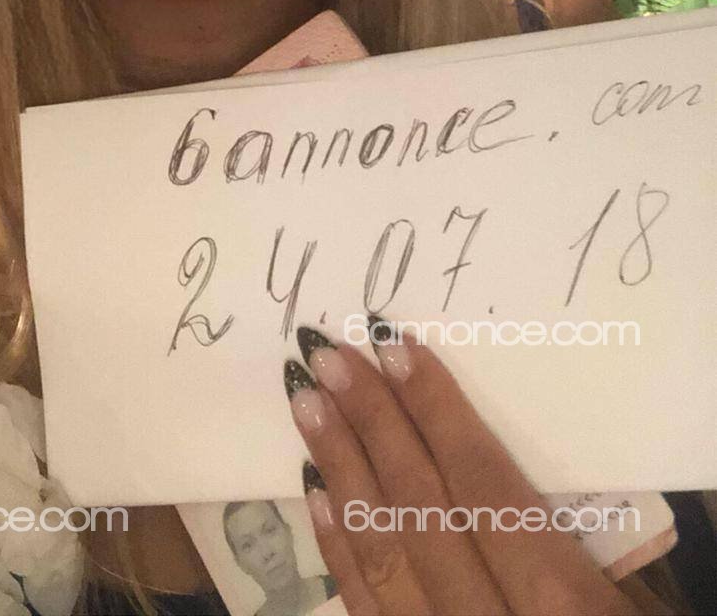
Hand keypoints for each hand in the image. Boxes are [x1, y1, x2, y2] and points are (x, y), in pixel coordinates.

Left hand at [284, 324, 667, 615]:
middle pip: (421, 511)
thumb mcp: (629, 610)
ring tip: (308, 406)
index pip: (483, 490)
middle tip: (327, 357)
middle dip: (372, 426)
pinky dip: (338, 551)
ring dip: (340, 473)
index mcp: (560, 610)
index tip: (394, 348)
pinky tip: (315, 495)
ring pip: (382, 556)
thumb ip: (566, 551)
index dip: (436, 414)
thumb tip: (484, 465)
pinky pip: (367, 614)